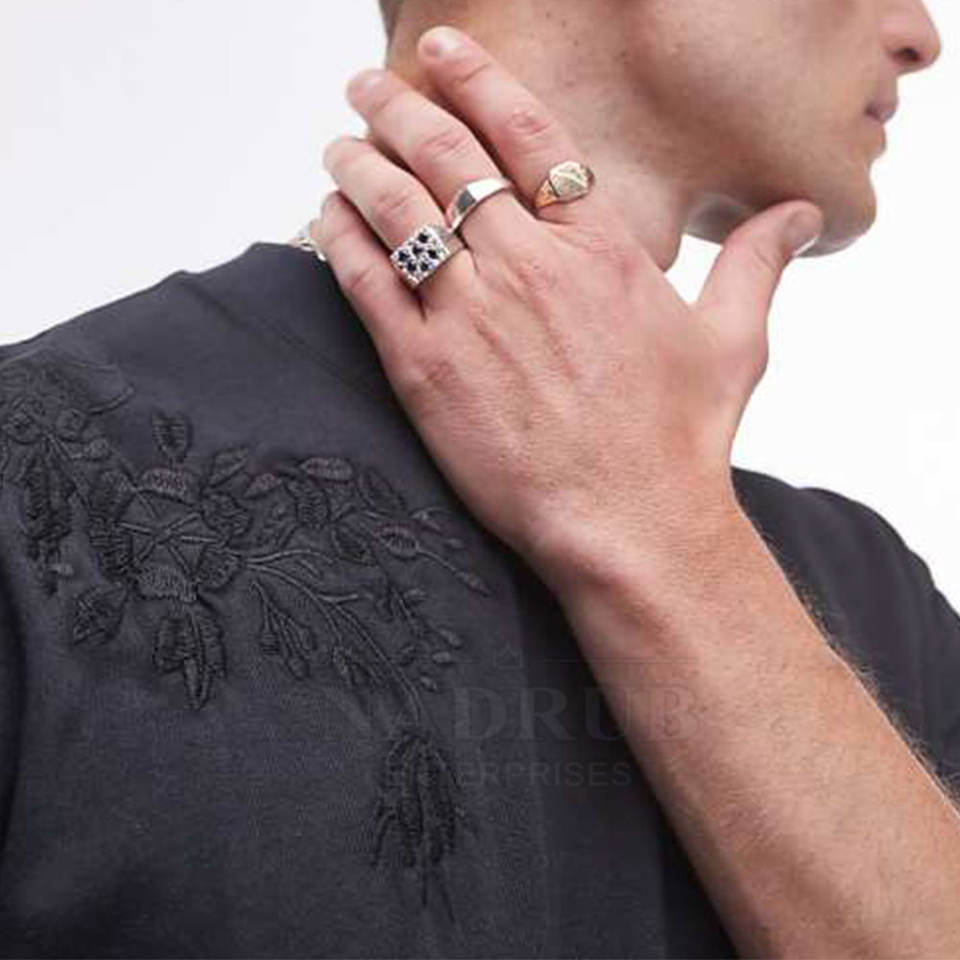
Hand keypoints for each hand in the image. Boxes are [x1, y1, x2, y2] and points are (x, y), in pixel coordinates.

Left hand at [315, 25, 822, 590]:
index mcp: (600, 250)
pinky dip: (340, 239)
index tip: (445, 48)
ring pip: (397, 209)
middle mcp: (530, 267)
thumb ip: (754, 263)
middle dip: (399, 106)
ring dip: (361, 163)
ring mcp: (471, 316)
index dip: (480, 79)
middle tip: (368, 85)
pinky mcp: (425, 369)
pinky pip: (366, 283)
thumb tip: (800, 214)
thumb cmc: (679, 443)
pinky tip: (326, 215)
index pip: (529, 135)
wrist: (628, 526)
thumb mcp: (733, 343)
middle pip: (447, 156)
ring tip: (340, 143)